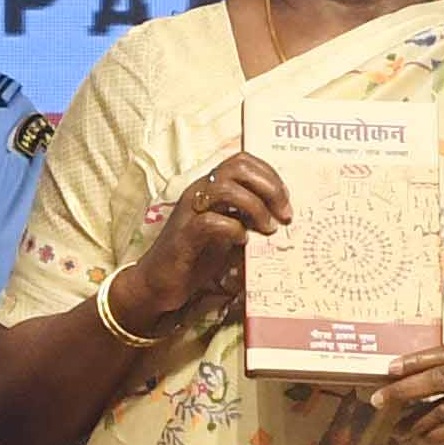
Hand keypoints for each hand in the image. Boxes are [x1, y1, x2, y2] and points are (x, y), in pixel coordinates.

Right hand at [110, 150, 294, 336]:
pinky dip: (234, 230)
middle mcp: (199, 191)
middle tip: (284, 215)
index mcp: (211, 187)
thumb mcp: (229, 235)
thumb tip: (283, 218)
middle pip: (237, 167)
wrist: (157, 283)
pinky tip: (242, 242)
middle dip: (269, 187)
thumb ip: (249, 221)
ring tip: (267, 229)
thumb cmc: (195, 258)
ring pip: (225, 188)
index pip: (243, 161)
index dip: (270, 175)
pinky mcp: (183, 235)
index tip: (286, 200)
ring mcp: (189, 211)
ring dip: (255, 207)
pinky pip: (211, 222)